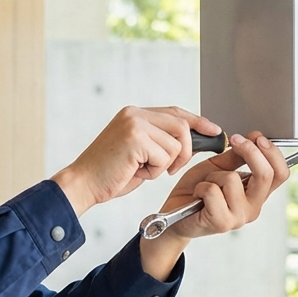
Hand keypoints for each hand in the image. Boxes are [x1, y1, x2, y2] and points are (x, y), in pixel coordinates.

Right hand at [51, 106, 219, 215]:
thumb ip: (158, 140)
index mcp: (134, 114)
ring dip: (164, 165)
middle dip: (185, 152)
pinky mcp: (135, 138)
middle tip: (172, 169)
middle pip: (181, 126)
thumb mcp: (138, 151)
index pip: (175, 112)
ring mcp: (135, 124)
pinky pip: (164, 157)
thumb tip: (190, 141)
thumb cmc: (109, 174)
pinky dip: (155, 172)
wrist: (82, 184)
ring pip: (174, 145)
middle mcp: (135, 114)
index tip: (215, 131)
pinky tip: (136, 172)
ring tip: (142, 170)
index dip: (198, 121)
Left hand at [157, 131, 290, 239]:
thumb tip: (255, 137)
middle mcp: (253, 207)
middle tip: (234, 141)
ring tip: (205, 185)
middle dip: (249, 151)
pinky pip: (213, 191)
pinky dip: (201, 187)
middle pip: (266, 174)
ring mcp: (238, 217)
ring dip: (213, 176)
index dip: (272, 152)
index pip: (281, 173)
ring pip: (232, 179)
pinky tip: (198, 196)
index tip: (256, 138)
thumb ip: (237, 155)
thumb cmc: (197, 192)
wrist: (175, 214)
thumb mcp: (218, 168)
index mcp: (256, 194)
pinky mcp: (222, 222)